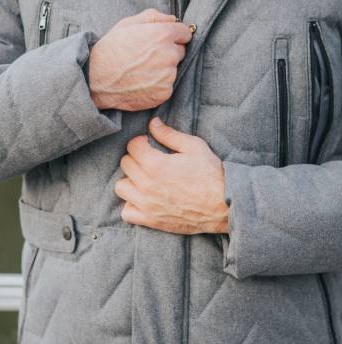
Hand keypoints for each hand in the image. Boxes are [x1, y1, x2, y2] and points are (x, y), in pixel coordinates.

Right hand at [89, 8, 192, 111]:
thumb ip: (154, 16)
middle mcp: (169, 55)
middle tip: (147, 56)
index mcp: (162, 35)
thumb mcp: (128, 24)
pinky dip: (158, 85)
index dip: (174, 35)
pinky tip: (142, 82)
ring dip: (164, 69)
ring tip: (142, 70)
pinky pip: (167, 86)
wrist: (96, 80)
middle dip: (169, 52)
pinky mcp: (164, 93)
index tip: (164, 40)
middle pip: (181, 51)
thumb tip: (173, 19)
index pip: (185, 33)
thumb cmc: (110, 50)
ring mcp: (168, 76)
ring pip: (174, 70)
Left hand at [115, 117, 228, 234]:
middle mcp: (146, 185)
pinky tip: (143, 199)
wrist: (223, 206)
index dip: (141, 141)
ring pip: (121, 187)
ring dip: (130, 180)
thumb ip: (169, 134)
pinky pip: (126, 212)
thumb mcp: (194, 147)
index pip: (132, 146)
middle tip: (150, 160)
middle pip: (125, 164)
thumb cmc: (211, 174)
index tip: (149, 143)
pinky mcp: (150, 220)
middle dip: (136, 158)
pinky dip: (131, 205)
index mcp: (155, 164)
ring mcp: (146, 204)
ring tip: (144, 179)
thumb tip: (153, 123)